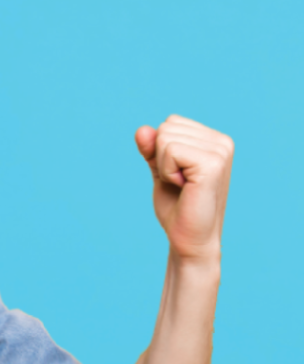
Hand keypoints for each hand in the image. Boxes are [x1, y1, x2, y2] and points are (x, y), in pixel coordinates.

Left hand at [135, 115, 232, 262]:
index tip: (176, 176)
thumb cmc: (177, 208)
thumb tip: (141, 129)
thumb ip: (152, 148)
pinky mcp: (212, 163)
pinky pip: (171, 150)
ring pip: (165, 137)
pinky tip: (183, 188)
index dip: (161, 151)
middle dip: (161, 158)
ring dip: (164, 167)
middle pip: (166, 127)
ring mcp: (220, 151)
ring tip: (183, 187)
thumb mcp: (160, 171)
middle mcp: (222, 141)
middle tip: (179, 184)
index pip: (170, 123)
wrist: (188, 240)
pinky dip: (167, 172)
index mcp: (214, 140)